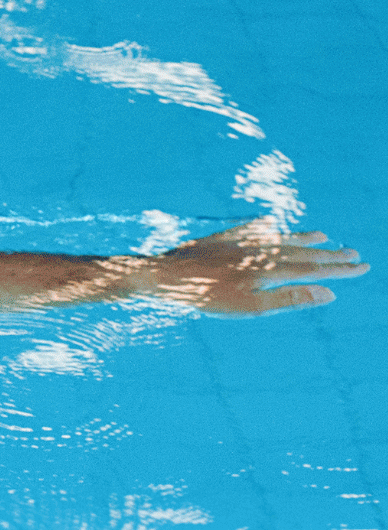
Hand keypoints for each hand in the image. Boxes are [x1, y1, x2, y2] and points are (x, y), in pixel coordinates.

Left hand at [140, 220, 366, 315]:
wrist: (165, 275)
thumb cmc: (207, 298)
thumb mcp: (251, 307)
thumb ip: (290, 299)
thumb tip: (329, 294)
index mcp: (271, 269)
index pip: (314, 269)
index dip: (340, 270)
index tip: (364, 266)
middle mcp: (260, 251)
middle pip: (301, 252)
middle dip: (329, 254)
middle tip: (354, 253)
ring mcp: (241, 243)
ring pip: (279, 238)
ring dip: (303, 238)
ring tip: (323, 237)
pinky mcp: (221, 239)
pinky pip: (250, 230)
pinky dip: (266, 227)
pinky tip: (272, 223)